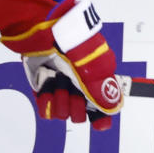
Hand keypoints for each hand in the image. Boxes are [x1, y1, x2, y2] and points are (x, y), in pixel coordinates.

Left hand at [1, 0, 121, 129]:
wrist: (43, 31)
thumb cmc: (71, 43)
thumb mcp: (93, 66)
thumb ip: (103, 90)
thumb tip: (112, 109)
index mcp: (96, 80)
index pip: (101, 109)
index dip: (99, 117)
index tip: (96, 120)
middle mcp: (78, 86)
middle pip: (80, 114)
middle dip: (76, 103)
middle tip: (71, 85)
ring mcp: (59, 87)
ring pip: (63, 112)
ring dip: (60, 98)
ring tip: (57, 79)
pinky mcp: (42, 87)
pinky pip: (46, 109)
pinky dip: (46, 101)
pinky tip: (47, 89)